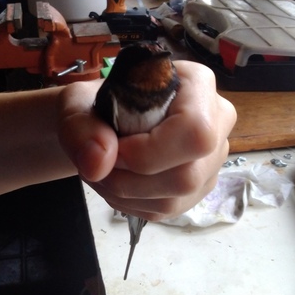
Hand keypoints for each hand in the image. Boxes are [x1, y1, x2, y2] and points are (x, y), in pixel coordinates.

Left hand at [57, 60, 235, 221]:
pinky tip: (117, 183)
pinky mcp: (199, 186)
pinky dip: (132, 203)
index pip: (195, 130)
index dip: (151, 151)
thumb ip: (81, 127)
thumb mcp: (77, 103)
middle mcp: (217, 120)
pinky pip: (169, 210)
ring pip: (177, 197)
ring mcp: (211, 158)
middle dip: (132, 180)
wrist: (99, 123)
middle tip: (100, 164)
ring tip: (102, 172)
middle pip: (188, 174)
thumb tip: (98, 165)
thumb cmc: (96, 104)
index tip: (115, 149)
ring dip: (127, 194)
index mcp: (197, 84)